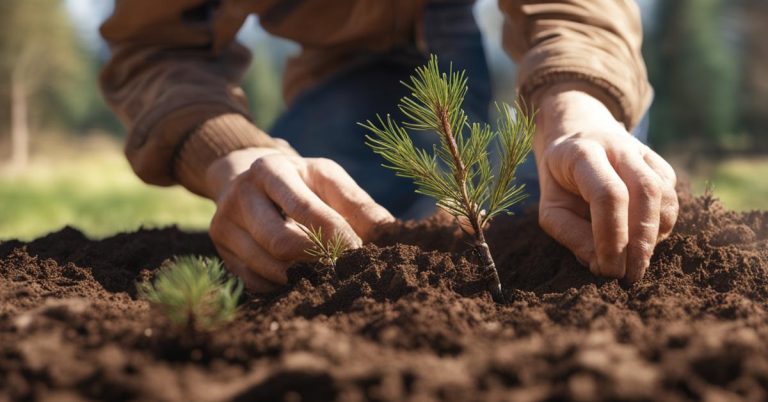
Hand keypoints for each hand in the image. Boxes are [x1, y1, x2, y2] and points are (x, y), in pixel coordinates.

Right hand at [204, 147, 393, 291]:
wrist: (247, 180)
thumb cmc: (300, 181)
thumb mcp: (328, 179)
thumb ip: (358, 204)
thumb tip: (391, 234)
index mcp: (270, 169)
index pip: (303, 208)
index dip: (335, 234)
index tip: (360, 252)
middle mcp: (240, 195)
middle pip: (280, 242)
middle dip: (317, 259)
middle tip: (343, 267)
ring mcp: (225, 226)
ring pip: (268, 267)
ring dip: (303, 276)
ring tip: (326, 271)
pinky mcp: (222, 253)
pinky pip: (257, 283)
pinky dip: (284, 286)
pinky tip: (300, 276)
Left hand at [534, 84, 677, 282]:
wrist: (576, 134)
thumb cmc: (560, 179)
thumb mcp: (550, 206)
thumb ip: (570, 234)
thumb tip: (600, 265)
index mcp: (583, 153)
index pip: (609, 195)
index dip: (613, 238)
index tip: (608, 270)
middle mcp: (618, 147)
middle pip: (645, 192)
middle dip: (641, 242)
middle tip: (629, 277)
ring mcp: (642, 151)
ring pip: (664, 194)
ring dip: (654, 237)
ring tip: (635, 264)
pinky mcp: (659, 162)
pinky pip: (671, 196)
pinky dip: (662, 225)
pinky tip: (642, 242)